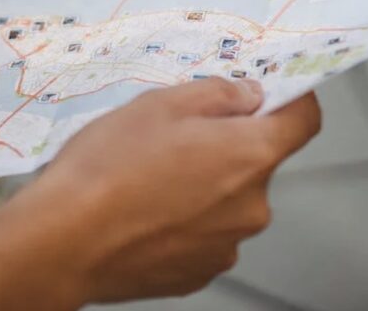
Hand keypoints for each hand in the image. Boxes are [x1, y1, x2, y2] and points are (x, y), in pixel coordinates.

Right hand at [15, 78, 319, 304]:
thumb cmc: (106, 169)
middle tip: (171, 138)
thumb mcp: (157, 105)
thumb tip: (246, 96)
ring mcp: (226, 246)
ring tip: (146, 180)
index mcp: (249, 156)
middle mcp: (251, 206)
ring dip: (201, 187)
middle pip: (255, 163)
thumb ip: (215, 94)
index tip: (266, 94)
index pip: (303, 120)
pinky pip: (203, 234)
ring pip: (226, 201)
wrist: (64, 240)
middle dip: (223, 146)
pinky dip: (182, 221)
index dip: (288, 100)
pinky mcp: (199, 273)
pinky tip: (142, 211)